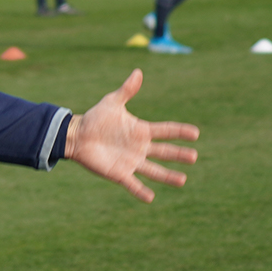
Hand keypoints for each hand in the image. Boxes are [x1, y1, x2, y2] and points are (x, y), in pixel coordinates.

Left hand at [64, 69, 197, 202]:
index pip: (166, 130)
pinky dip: (141, 191)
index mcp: (141, 131)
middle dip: (179, 155)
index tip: (195, 133)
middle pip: (165, 152)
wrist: (76, 135)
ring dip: (168, 176)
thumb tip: (138, 72)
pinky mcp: (119, 173)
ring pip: (154, 171)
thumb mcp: (112, 102)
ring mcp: (131, 161)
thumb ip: (127, 90)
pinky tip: (151, 198)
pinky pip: (133, 184)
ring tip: (182, 180)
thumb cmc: (95, 118)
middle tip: (194, 157)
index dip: (180, 131)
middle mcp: (140, 148)